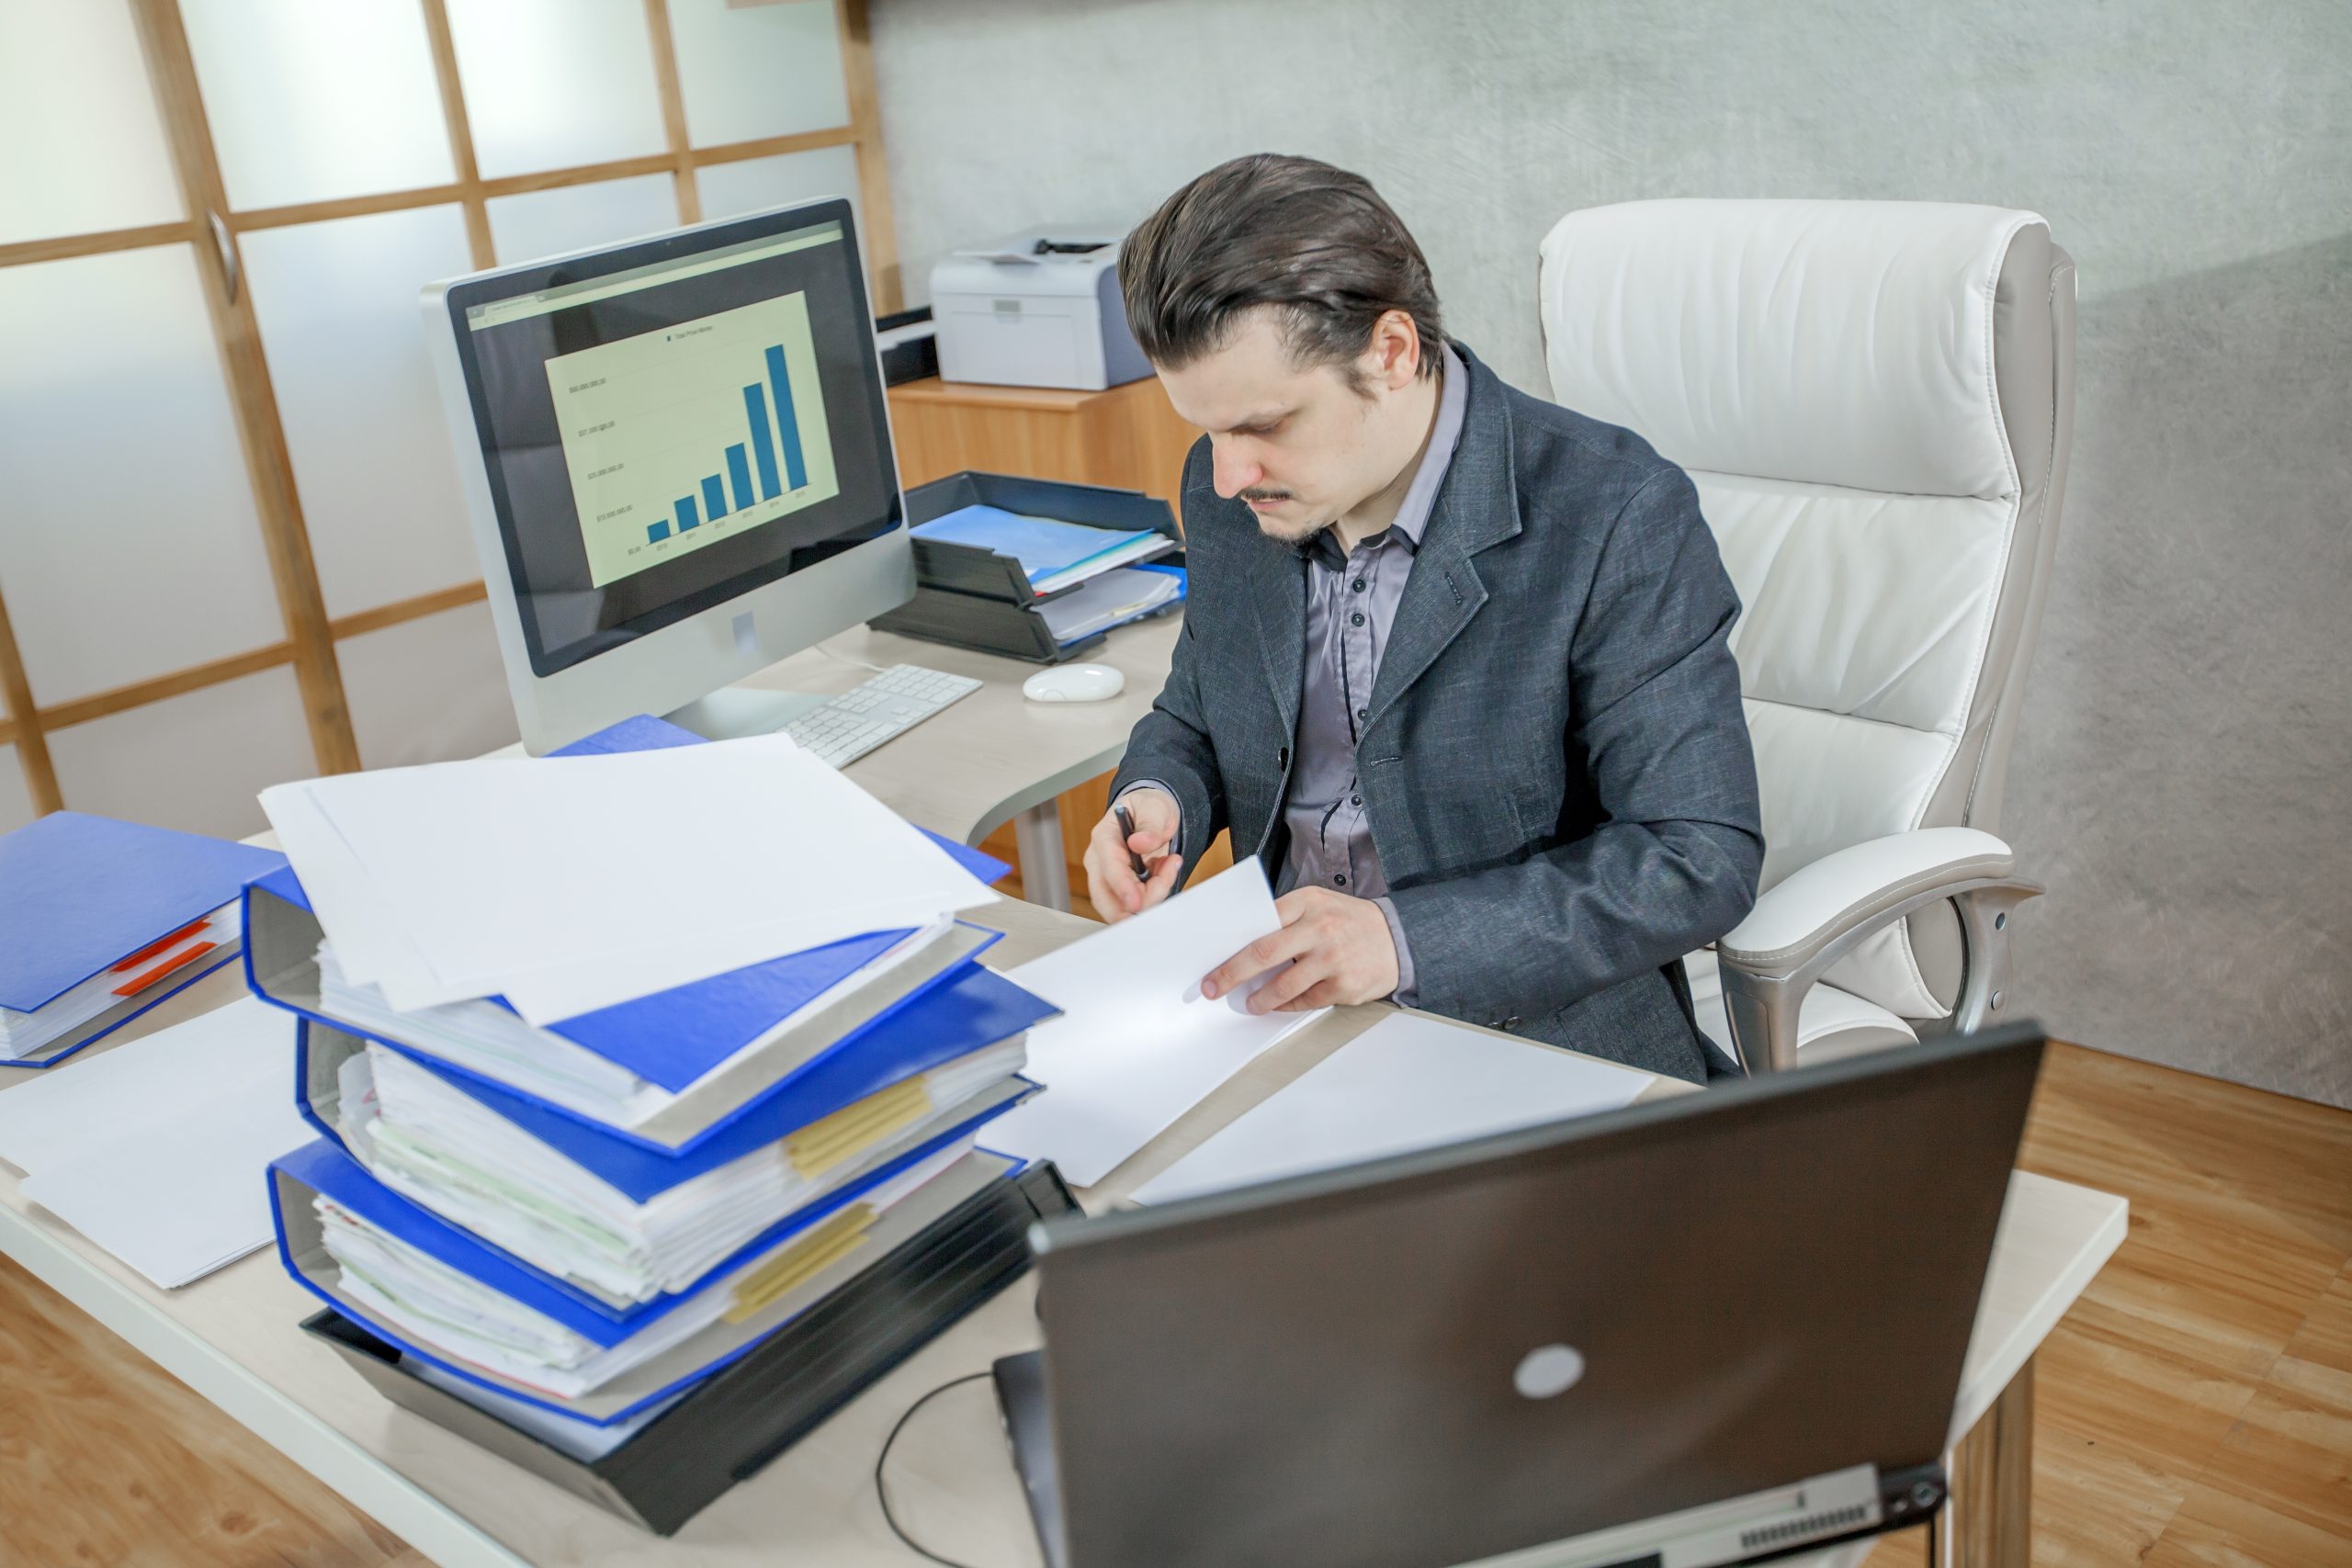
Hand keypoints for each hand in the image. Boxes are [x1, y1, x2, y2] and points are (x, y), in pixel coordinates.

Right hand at [1083, 789, 1180, 921]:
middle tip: (1164, 884)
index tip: (1136, 903)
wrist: (1152, 815)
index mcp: (1104, 837)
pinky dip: (1153, 895)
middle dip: (1137, 903)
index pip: (1108, 868)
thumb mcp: (1155, 808)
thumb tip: (1139, 843)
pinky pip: (1135, 904)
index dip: (1122, 888)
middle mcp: (1099, 861)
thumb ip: (1150, 825)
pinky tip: (1163, 872)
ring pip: (1121, 906)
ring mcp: (1107, 877)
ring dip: (1150, 896)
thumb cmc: (1148, 809)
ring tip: (1169, 865)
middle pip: (1106, 898)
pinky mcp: (1119, 888)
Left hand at [1201, 887, 1399, 1012]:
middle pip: (1263, 953)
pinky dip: (1287, 1006)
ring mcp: (1333, 958)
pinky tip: (1278, 1005)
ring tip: (1249, 1004)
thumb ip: (1286, 919)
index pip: (1260, 921)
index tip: (1212, 959)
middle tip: (1214, 988)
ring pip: (1283, 985)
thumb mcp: (1320, 905)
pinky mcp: (1344, 985)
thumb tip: (1243, 945)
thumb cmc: (1349, 922)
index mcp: (1308, 902)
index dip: (1232, 943)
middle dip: (1232, 973)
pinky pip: (1305, 1001)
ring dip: (1259, 999)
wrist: (1398, 938)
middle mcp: (1320, 928)